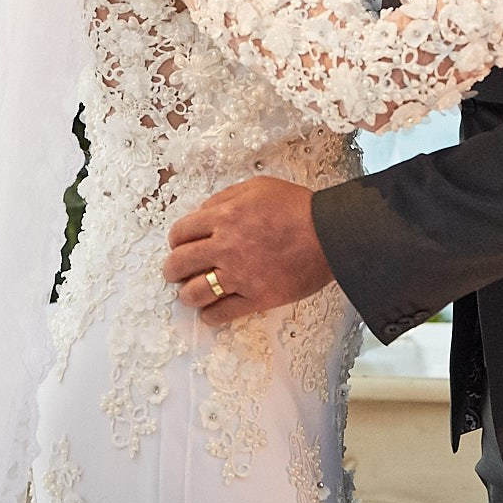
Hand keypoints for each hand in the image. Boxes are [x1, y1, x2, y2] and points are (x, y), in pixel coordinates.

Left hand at [162, 177, 333, 326]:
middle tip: (174, 272)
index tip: (179, 246)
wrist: (330, 234)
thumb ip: (224, 198)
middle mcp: (225, 247)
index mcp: (223, 217)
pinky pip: (221, 314)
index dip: (175, 241)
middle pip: (179, 264)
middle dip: (172, 269)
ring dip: (187, 294)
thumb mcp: (256, 188)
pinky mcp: (257, 298)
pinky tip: (211, 312)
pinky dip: (210, 315)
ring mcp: (239, 275)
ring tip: (191, 293)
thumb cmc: (296, 207)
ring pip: (194, 293)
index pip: (180, 233)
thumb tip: (202, 213)